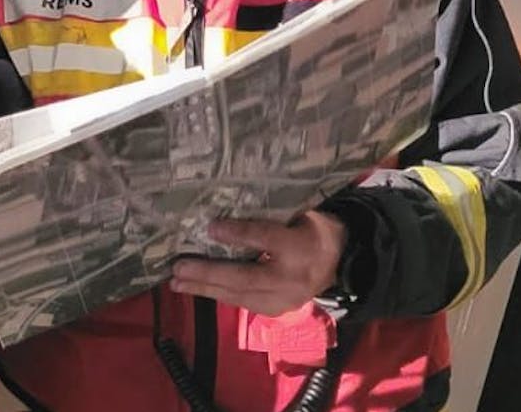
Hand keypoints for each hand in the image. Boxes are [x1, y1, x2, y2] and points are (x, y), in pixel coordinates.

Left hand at [169, 212, 346, 316]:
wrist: (343, 262)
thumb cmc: (314, 229)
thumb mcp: (300, 213)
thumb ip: (270, 215)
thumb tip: (228, 210)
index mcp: (300, 247)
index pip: (264, 239)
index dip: (237, 234)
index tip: (210, 227)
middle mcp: (291, 278)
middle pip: (244, 276)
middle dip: (208, 273)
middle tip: (178, 268)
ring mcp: (285, 299)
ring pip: (239, 295)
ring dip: (205, 288)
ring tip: (177, 283)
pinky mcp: (278, 310)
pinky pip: (243, 303)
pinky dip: (219, 295)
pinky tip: (199, 289)